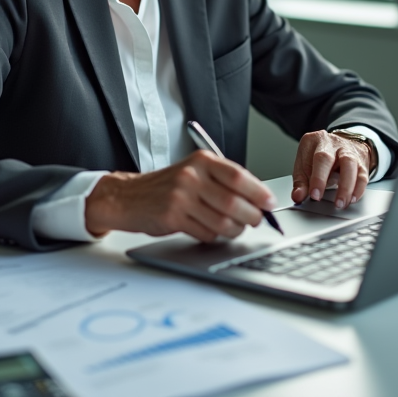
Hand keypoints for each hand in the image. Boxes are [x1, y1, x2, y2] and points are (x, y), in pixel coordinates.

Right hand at [84, 150, 276, 242]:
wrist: (128, 196)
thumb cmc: (167, 186)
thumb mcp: (194, 172)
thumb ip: (223, 181)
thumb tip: (258, 199)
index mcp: (202, 161)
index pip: (238, 176)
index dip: (259, 192)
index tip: (269, 203)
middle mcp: (192, 176)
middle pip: (234, 202)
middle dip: (251, 216)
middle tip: (255, 221)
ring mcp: (181, 197)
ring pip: (223, 221)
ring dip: (234, 230)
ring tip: (234, 228)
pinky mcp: (173, 217)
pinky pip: (206, 233)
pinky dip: (214, 236)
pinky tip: (209, 231)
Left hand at [291, 130, 373, 208]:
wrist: (344, 144)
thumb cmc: (321, 156)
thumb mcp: (306, 164)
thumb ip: (301, 181)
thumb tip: (297, 196)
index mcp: (314, 140)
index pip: (314, 158)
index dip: (315, 178)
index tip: (312, 195)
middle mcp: (332, 143)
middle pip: (327, 158)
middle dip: (322, 180)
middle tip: (318, 198)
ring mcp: (348, 151)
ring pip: (349, 165)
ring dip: (345, 187)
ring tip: (339, 203)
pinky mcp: (361, 163)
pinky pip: (362, 176)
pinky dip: (358, 189)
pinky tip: (352, 199)